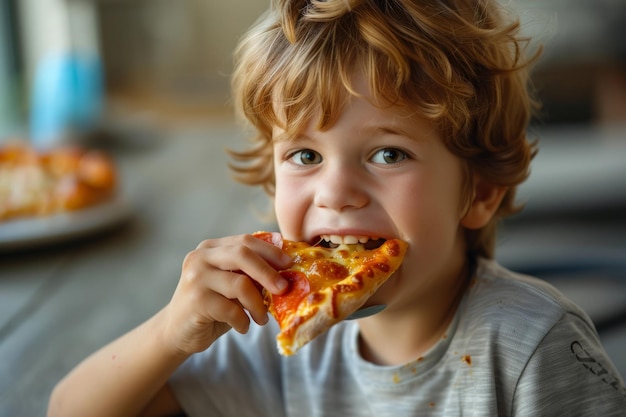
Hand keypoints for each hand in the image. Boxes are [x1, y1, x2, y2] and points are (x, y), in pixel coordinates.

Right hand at [161, 233, 290, 355]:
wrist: (177, 332)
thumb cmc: (212, 306)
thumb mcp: (231, 285)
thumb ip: (250, 275)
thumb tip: (287, 272)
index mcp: (211, 248)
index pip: (245, 241)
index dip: (271, 251)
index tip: (290, 263)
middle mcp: (200, 258)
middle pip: (243, 255)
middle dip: (269, 272)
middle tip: (284, 289)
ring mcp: (195, 278)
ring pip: (240, 284)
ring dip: (258, 304)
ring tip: (261, 318)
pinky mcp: (195, 301)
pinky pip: (231, 309)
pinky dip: (243, 321)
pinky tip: (243, 326)